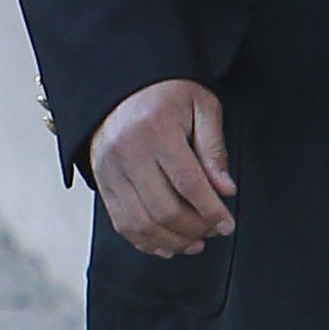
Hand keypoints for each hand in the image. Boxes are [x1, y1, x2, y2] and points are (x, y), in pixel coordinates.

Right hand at [88, 80, 235, 257]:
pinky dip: (145, 240)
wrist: (122, 85)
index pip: (188, 183)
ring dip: (170, 241)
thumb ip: (213, 148)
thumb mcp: (201, 106)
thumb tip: (224, 190)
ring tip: (193, 243)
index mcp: (156, 128)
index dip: (211, 210)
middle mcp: (128, 151)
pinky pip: (121, 221)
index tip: (226, 224)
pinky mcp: (102, 181)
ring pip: (140, 222)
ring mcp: (110, 169)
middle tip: (213, 232)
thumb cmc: (165, 93)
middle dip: (194, 229)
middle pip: (163, 208)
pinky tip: (166, 244)